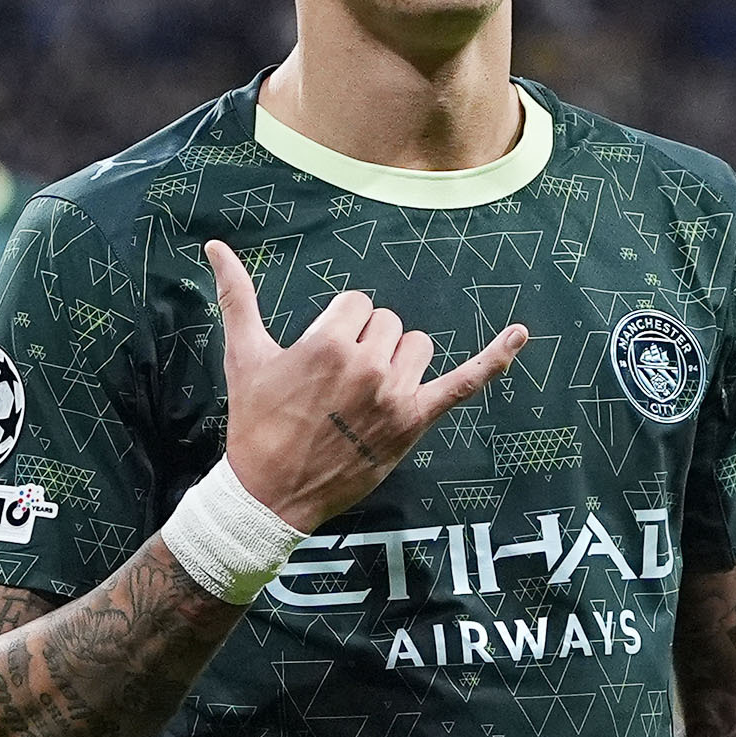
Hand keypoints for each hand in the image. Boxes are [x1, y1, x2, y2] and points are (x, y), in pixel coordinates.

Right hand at [205, 238, 526, 528]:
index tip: (319, 361)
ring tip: (368, 392)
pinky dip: (494, 358)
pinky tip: (520, 334)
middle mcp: (366, 366)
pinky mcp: (414, 422)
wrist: (269, 492)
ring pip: (416, 346)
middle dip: (365, 344)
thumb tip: (215, 245)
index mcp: (327, 344)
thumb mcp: (245, 356)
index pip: (357, 304)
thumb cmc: (256, 422)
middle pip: (387, 323)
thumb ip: (237, 296)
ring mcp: (395, 395)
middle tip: (335, 387)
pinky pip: (464, 383)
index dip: (339, 327)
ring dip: (398, 360)